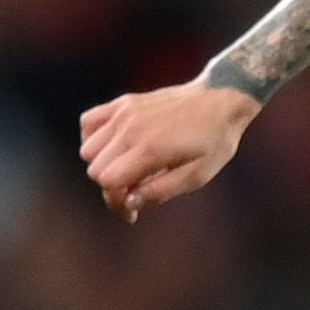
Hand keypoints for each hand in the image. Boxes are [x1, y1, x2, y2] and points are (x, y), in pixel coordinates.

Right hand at [79, 80, 258, 220]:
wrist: (222, 99)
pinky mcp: (124, 103)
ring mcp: (124, 113)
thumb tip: (130, 201)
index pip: (108, 183)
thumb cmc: (214, 140)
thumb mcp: (197, 176)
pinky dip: (93, 138)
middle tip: (134, 191)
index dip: (117, 203)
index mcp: (150, 149)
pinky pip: (88, 122)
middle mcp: (131, 129)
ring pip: (87, 149)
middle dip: (112, 188)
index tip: (133, 210)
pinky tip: (114, 147)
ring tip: (127, 169)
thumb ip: (161, 191)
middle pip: (95, 170)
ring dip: (102, 165)